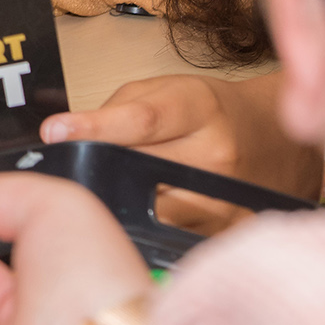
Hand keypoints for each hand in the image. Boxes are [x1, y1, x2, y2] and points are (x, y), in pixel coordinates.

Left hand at [40, 70, 322, 229]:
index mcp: (197, 107)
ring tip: (119, 186)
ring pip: (149, 209)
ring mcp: (224, 199)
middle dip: (103, 169)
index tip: (55, 132)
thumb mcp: (163, 90)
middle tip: (79, 167)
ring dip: (124, 199)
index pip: (141, 120)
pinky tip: (144, 210)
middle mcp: (215, 154)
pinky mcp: (225, 232)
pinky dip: (146, 224)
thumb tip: (64, 137)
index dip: (94, 127)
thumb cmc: (207, 111)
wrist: (270, 140)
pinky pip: (167, 235)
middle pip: (139, 170)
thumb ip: (116, 110)